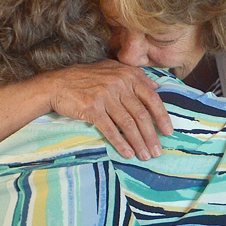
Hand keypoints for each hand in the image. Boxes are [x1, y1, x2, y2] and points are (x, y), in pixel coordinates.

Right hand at [44, 60, 172, 159]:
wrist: (57, 84)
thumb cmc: (87, 78)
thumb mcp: (113, 69)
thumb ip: (136, 77)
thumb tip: (156, 87)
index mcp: (128, 76)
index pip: (151, 98)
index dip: (162, 117)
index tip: (168, 132)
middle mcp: (119, 84)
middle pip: (141, 115)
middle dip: (151, 136)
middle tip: (157, 151)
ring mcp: (105, 96)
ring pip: (127, 124)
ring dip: (138, 142)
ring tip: (144, 156)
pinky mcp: (92, 108)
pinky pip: (110, 129)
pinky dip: (120, 143)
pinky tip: (127, 153)